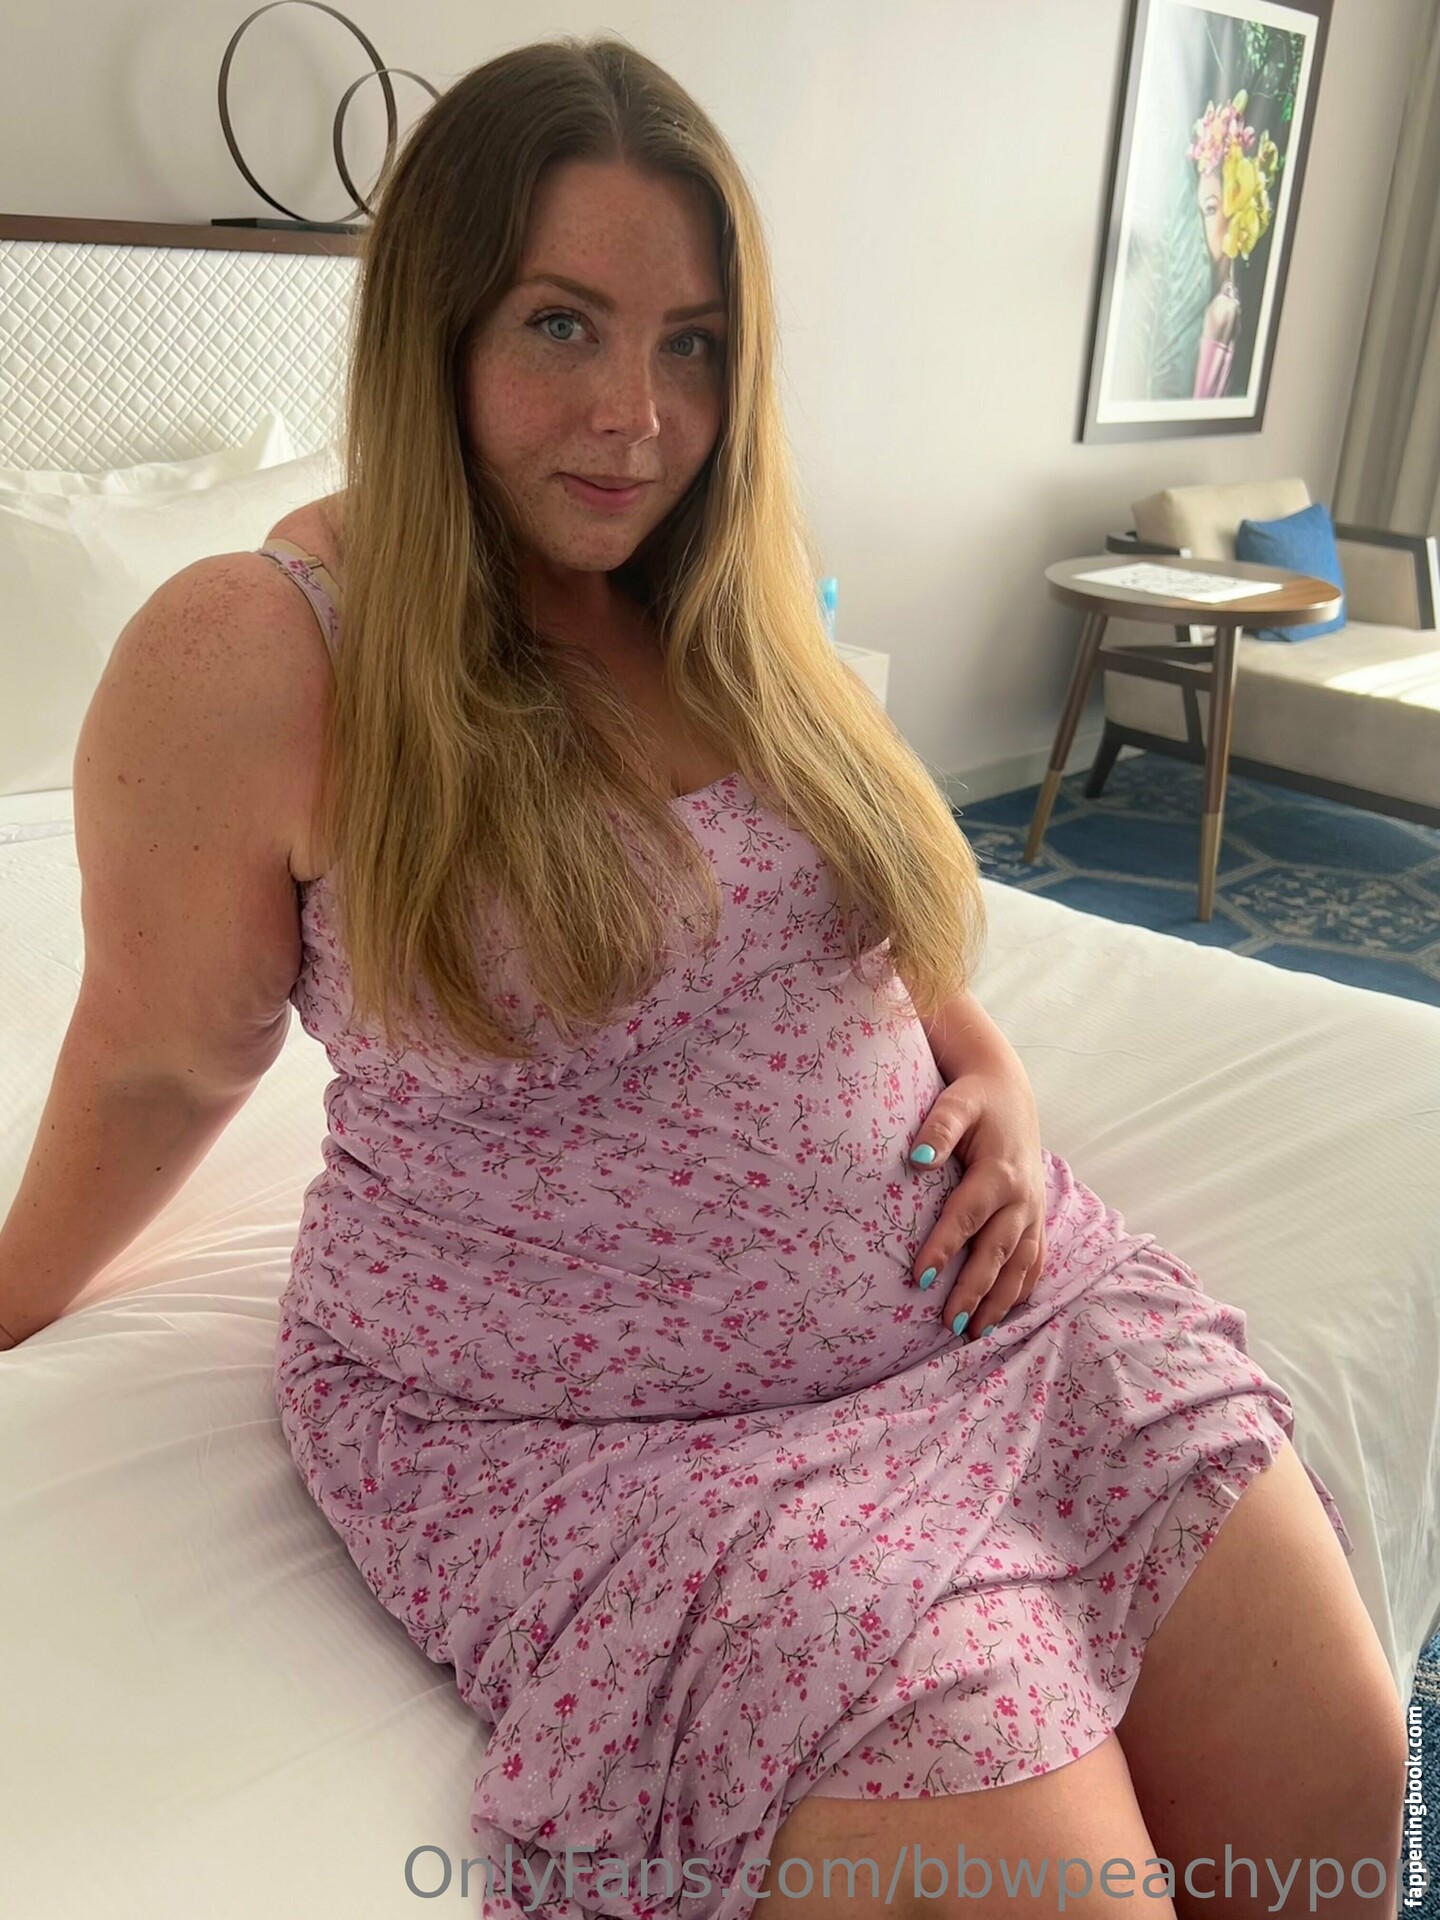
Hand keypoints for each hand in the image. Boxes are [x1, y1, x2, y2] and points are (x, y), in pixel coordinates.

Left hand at [906, 1065, 1047, 1340]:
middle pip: (995, 1251)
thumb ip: (937, 1128)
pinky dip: (1023, 1288)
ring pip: (1019, 1264)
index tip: (920, 1279)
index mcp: (999, 1171)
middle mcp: (1022, 1197)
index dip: (944, 1248)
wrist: (1008, 1090)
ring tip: (974, 1332)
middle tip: (948, 1324)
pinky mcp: (1037, 1216)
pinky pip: (1035, 1260)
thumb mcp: (955, 1103)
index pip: (967, 1217)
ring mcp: (1033, 1210)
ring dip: (1000, 1300)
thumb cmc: (974, 1099)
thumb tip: (916, 1159)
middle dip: (973, 1290)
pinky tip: (1006, 1314)